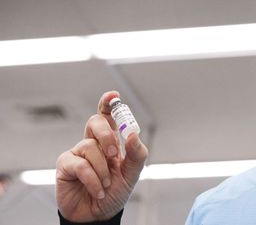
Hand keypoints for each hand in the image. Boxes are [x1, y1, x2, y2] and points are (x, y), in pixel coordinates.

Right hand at [56, 91, 148, 221]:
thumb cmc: (115, 192)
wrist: (98, 215)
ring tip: (107, 184)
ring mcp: (78, 153)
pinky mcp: (65, 165)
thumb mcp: (132, 174)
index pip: (108, 116)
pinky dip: (93, 179)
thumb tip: (132, 135)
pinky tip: (98, 190)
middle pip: (95, 121)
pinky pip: (80, 164)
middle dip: (107, 135)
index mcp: (110, 141)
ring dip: (103, 169)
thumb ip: (136, 154)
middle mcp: (93, 143)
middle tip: (114, 154)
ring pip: (90, 146)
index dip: (109, 103)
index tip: (114, 96)